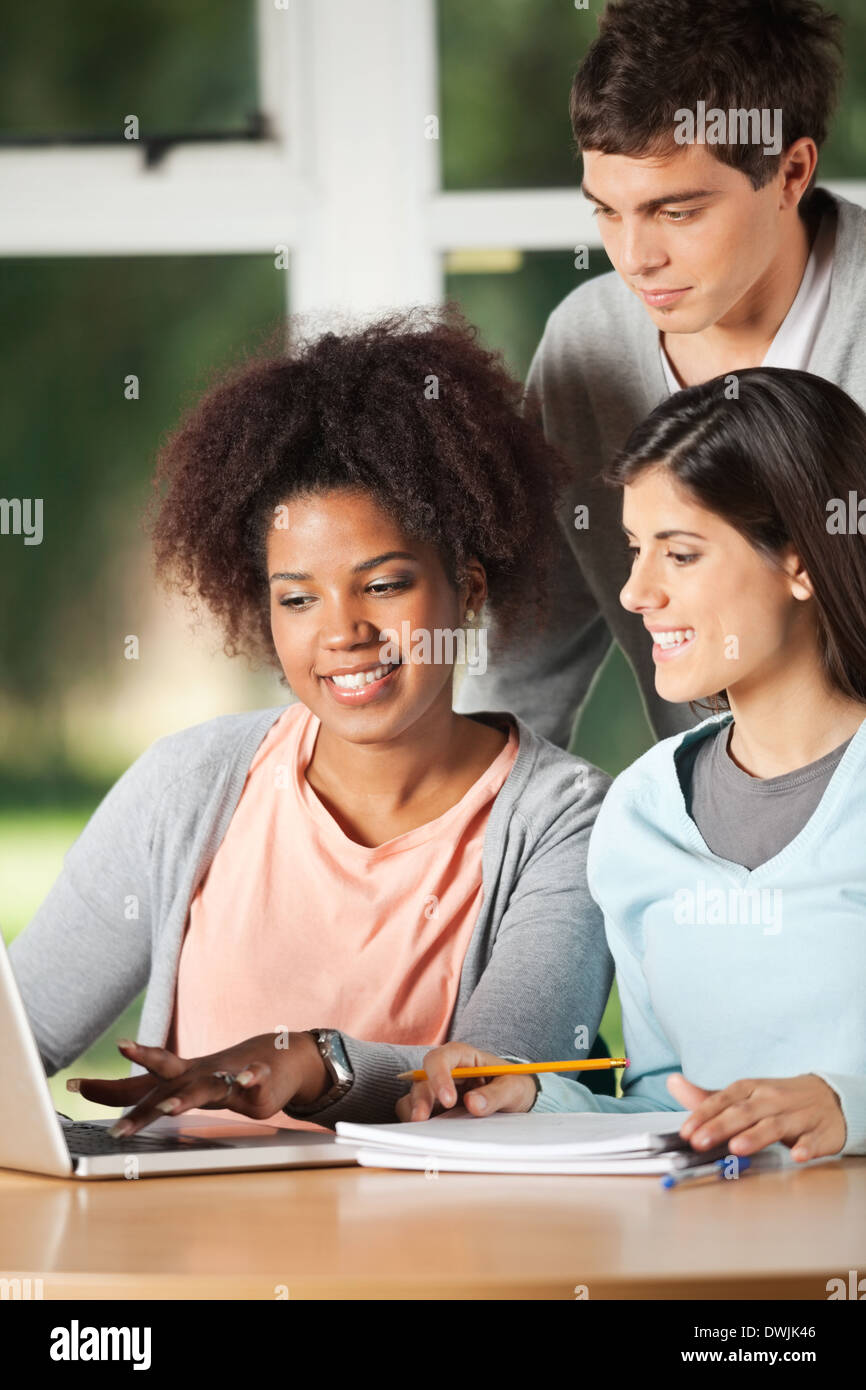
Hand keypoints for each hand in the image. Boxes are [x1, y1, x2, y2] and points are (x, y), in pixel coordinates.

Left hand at [66, 1032, 329, 1137]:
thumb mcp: (189, 1085)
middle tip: (113, 1071)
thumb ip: (157, 1095)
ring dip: (185, 1097)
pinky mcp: (258, 1082)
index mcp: (179, 1078)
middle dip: (137, 1074)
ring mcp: (226, 1076)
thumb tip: (117, 1114)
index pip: (135, 1083)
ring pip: (203, 1086)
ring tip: (168, 1109)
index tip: (72, 1085)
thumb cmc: (228, 1074)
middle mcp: (198, 1074)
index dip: (105, 1087)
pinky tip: (245, 1082)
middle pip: (163, 1074)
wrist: (282, 1056)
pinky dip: (249, 1080)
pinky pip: (253, 1080)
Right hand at [395, 1042, 536, 1120]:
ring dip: (413, 1111)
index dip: (439, 1076)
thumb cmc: (514, 1086)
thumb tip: (473, 1104)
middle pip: (422, 1079)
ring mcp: (438, 1090)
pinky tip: (425, 1136)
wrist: (517, 1099)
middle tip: (421, 1120)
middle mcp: (445, 1071)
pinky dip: (416, 1123)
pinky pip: (416, 1113)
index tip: (448, 1100)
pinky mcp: (436, 1109)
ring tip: (420, 1131)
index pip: (442, 1058)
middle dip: (420, 1099)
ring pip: (414, 1096)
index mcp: (463, 1057)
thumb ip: (496, 1094)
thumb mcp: (514, 1088)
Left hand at [667, 1072, 845, 1161]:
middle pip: (744, 1113)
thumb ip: (708, 1097)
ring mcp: (798, 1116)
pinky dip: (806, 1147)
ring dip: (756, 1136)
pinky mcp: (820, 1132)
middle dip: (721, 1127)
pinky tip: (797, 1155)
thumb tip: (673, 1082)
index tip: (686, 1132)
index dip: (704, 1115)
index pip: (723, 1100)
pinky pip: (813, 1140)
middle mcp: (772, 1099)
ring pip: (775, 1126)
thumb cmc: (779, 1100)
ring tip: (738, 1148)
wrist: (831, 1098)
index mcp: (752, 1089)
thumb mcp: (744, 1095)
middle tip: (700, 1142)